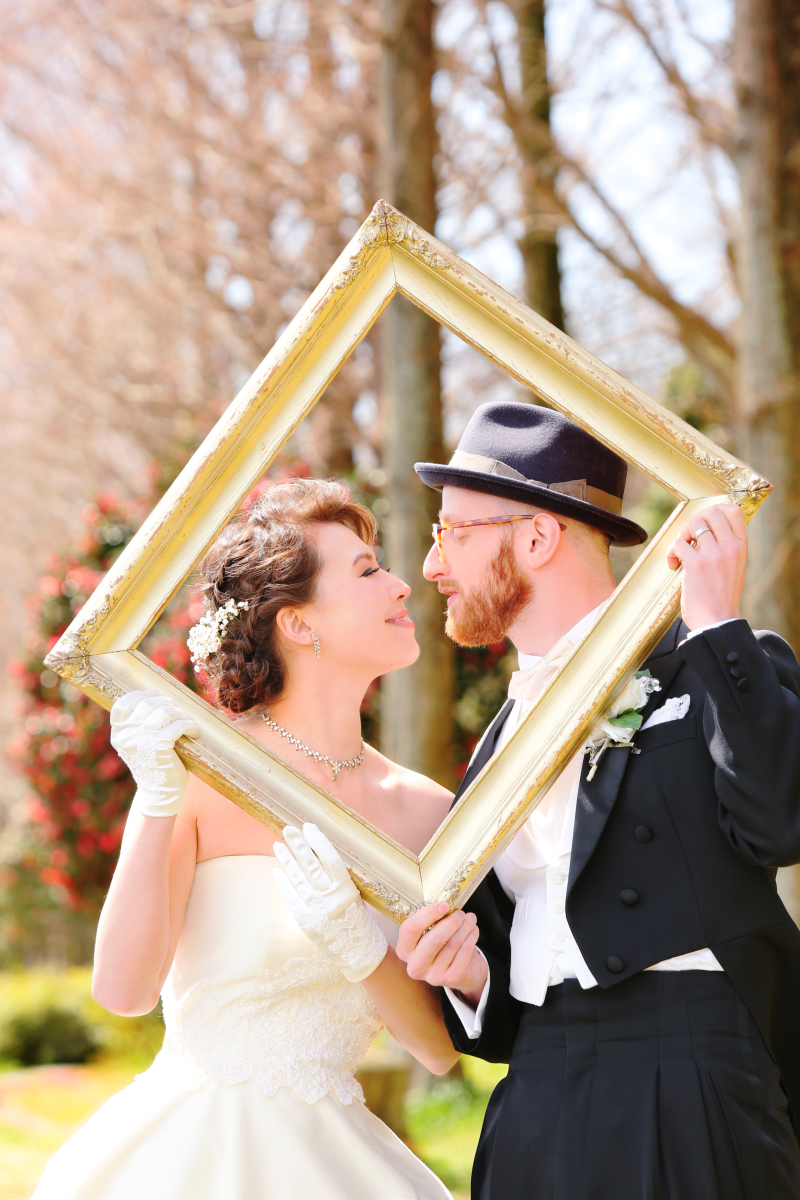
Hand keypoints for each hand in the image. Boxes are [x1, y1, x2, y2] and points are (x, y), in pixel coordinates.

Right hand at [110, 689, 199, 816]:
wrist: (159, 794)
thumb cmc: (154, 764)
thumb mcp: (139, 743)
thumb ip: (140, 725)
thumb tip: (155, 697)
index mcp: (118, 733)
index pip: (123, 704)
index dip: (141, 696)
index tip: (157, 698)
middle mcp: (125, 735)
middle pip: (147, 703)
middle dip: (167, 703)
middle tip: (179, 712)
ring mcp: (141, 741)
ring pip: (163, 711)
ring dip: (180, 713)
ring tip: (187, 722)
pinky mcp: (159, 748)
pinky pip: (177, 725)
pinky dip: (189, 725)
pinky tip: (194, 731)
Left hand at [273, 823, 387, 982]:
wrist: (359, 953)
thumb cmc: (358, 921)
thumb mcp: (355, 896)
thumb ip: (338, 880)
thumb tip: (318, 854)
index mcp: (347, 889)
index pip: (331, 859)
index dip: (319, 841)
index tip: (309, 827)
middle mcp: (331, 898)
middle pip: (312, 865)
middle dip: (298, 845)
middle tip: (288, 829)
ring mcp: (317, 911)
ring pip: (298, 879)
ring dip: (286, 860)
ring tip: (278, 845)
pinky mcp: (306, 923)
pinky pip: (291, 899)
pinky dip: (283, 884)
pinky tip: (276, 870)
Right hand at [396, 902, 486, 1006]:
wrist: (460, 973)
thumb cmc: (442, 947)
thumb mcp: (429, 935)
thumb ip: (431, 922)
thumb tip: (445, 905)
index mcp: (405, 950)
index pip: (410, 929)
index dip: (428, 914)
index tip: (444, 905)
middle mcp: (415, 966)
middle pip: (434, 939)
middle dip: (451, 922)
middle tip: (460, 914)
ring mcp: (433, 975)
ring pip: (452, 944)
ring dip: (465, 927)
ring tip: (470, 919)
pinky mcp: (451, 979)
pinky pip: (464, 952)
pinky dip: (471, 937)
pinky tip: (474, 931)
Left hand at [667, 504, 746, 630]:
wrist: (718, 622)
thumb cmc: (721, 596)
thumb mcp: (734, 566)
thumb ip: (725, 546)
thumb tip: (706, 527)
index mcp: (741, 546)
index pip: (733, 510)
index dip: (714, 511)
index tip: (703, 526)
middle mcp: (730, 547)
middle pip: (710, 512)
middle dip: (694, 522)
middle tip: (689, 540)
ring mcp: (714, 554)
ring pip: (692, 524)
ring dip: (681, 536)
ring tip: (681, 554)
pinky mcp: (696, 564)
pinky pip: (678, 543)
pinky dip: (671, 553)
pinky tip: (674, 566)